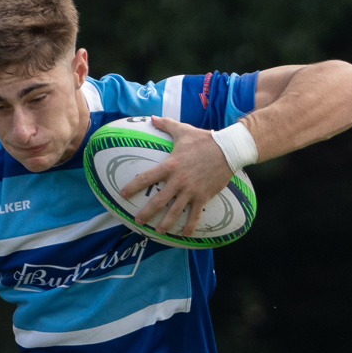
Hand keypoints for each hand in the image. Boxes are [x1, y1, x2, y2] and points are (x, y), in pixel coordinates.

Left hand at [122, 117, 235, 236]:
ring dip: (165, 223)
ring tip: (157, 231)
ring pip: (175, 211)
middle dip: (146, 212)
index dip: (133, 186)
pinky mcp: (203, 196)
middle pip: (159, 200)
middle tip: (137, 221)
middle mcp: (179, 180)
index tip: (122, 194)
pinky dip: (190, 226)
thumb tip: (151, 117)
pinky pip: (195, 214)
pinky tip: (185, 235)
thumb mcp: (183, 130)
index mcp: (170, 165)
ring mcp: (191, 190)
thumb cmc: (204, 139)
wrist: (228, 149)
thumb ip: (165, 124)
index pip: (147, 177)